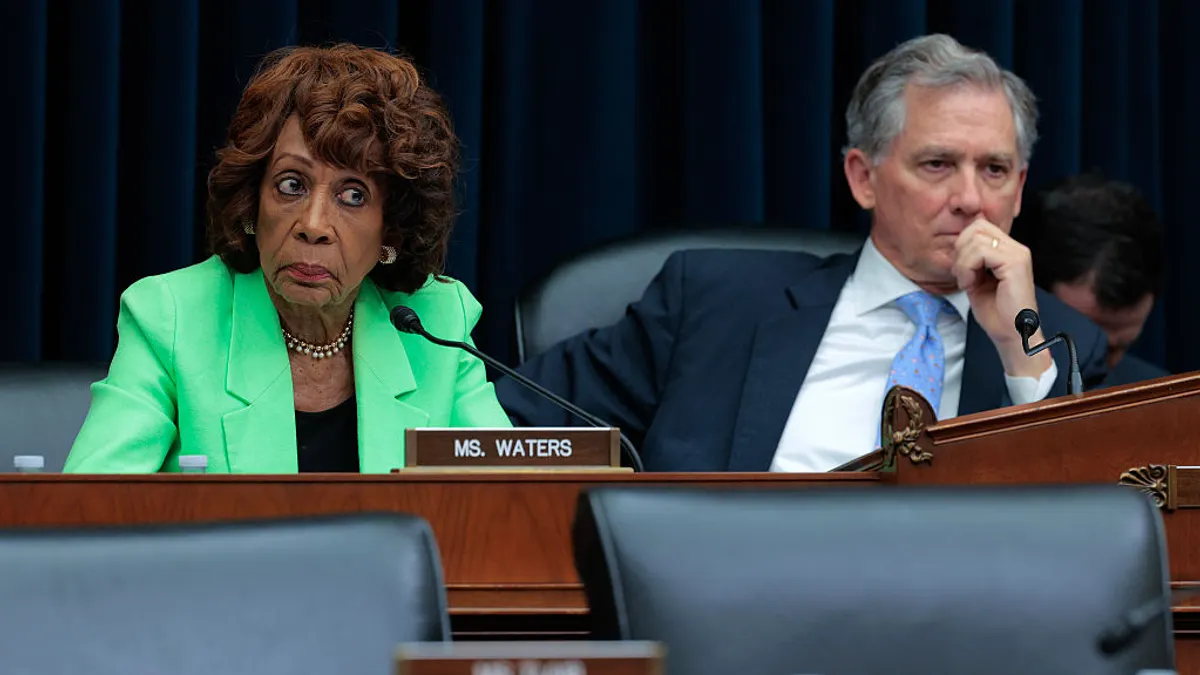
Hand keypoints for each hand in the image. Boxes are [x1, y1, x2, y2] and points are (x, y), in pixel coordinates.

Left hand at [951, 220, 1050, 378]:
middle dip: (960, 250)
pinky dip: (967, 268)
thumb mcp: (976, 278)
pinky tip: (971, 285)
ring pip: (975, 239)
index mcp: (1008, 250)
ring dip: (962, 263)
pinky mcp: (1015, 263)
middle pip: (976, 227)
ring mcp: (1018, 254)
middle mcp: (1016, 248)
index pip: (978, 226)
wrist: (1011, 333)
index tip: (961, 268)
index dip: (962, 244)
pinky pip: (980, 252)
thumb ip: (971, 259)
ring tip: (968, 282)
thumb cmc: (995, 311)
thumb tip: (957, 243)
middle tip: (962, 274)